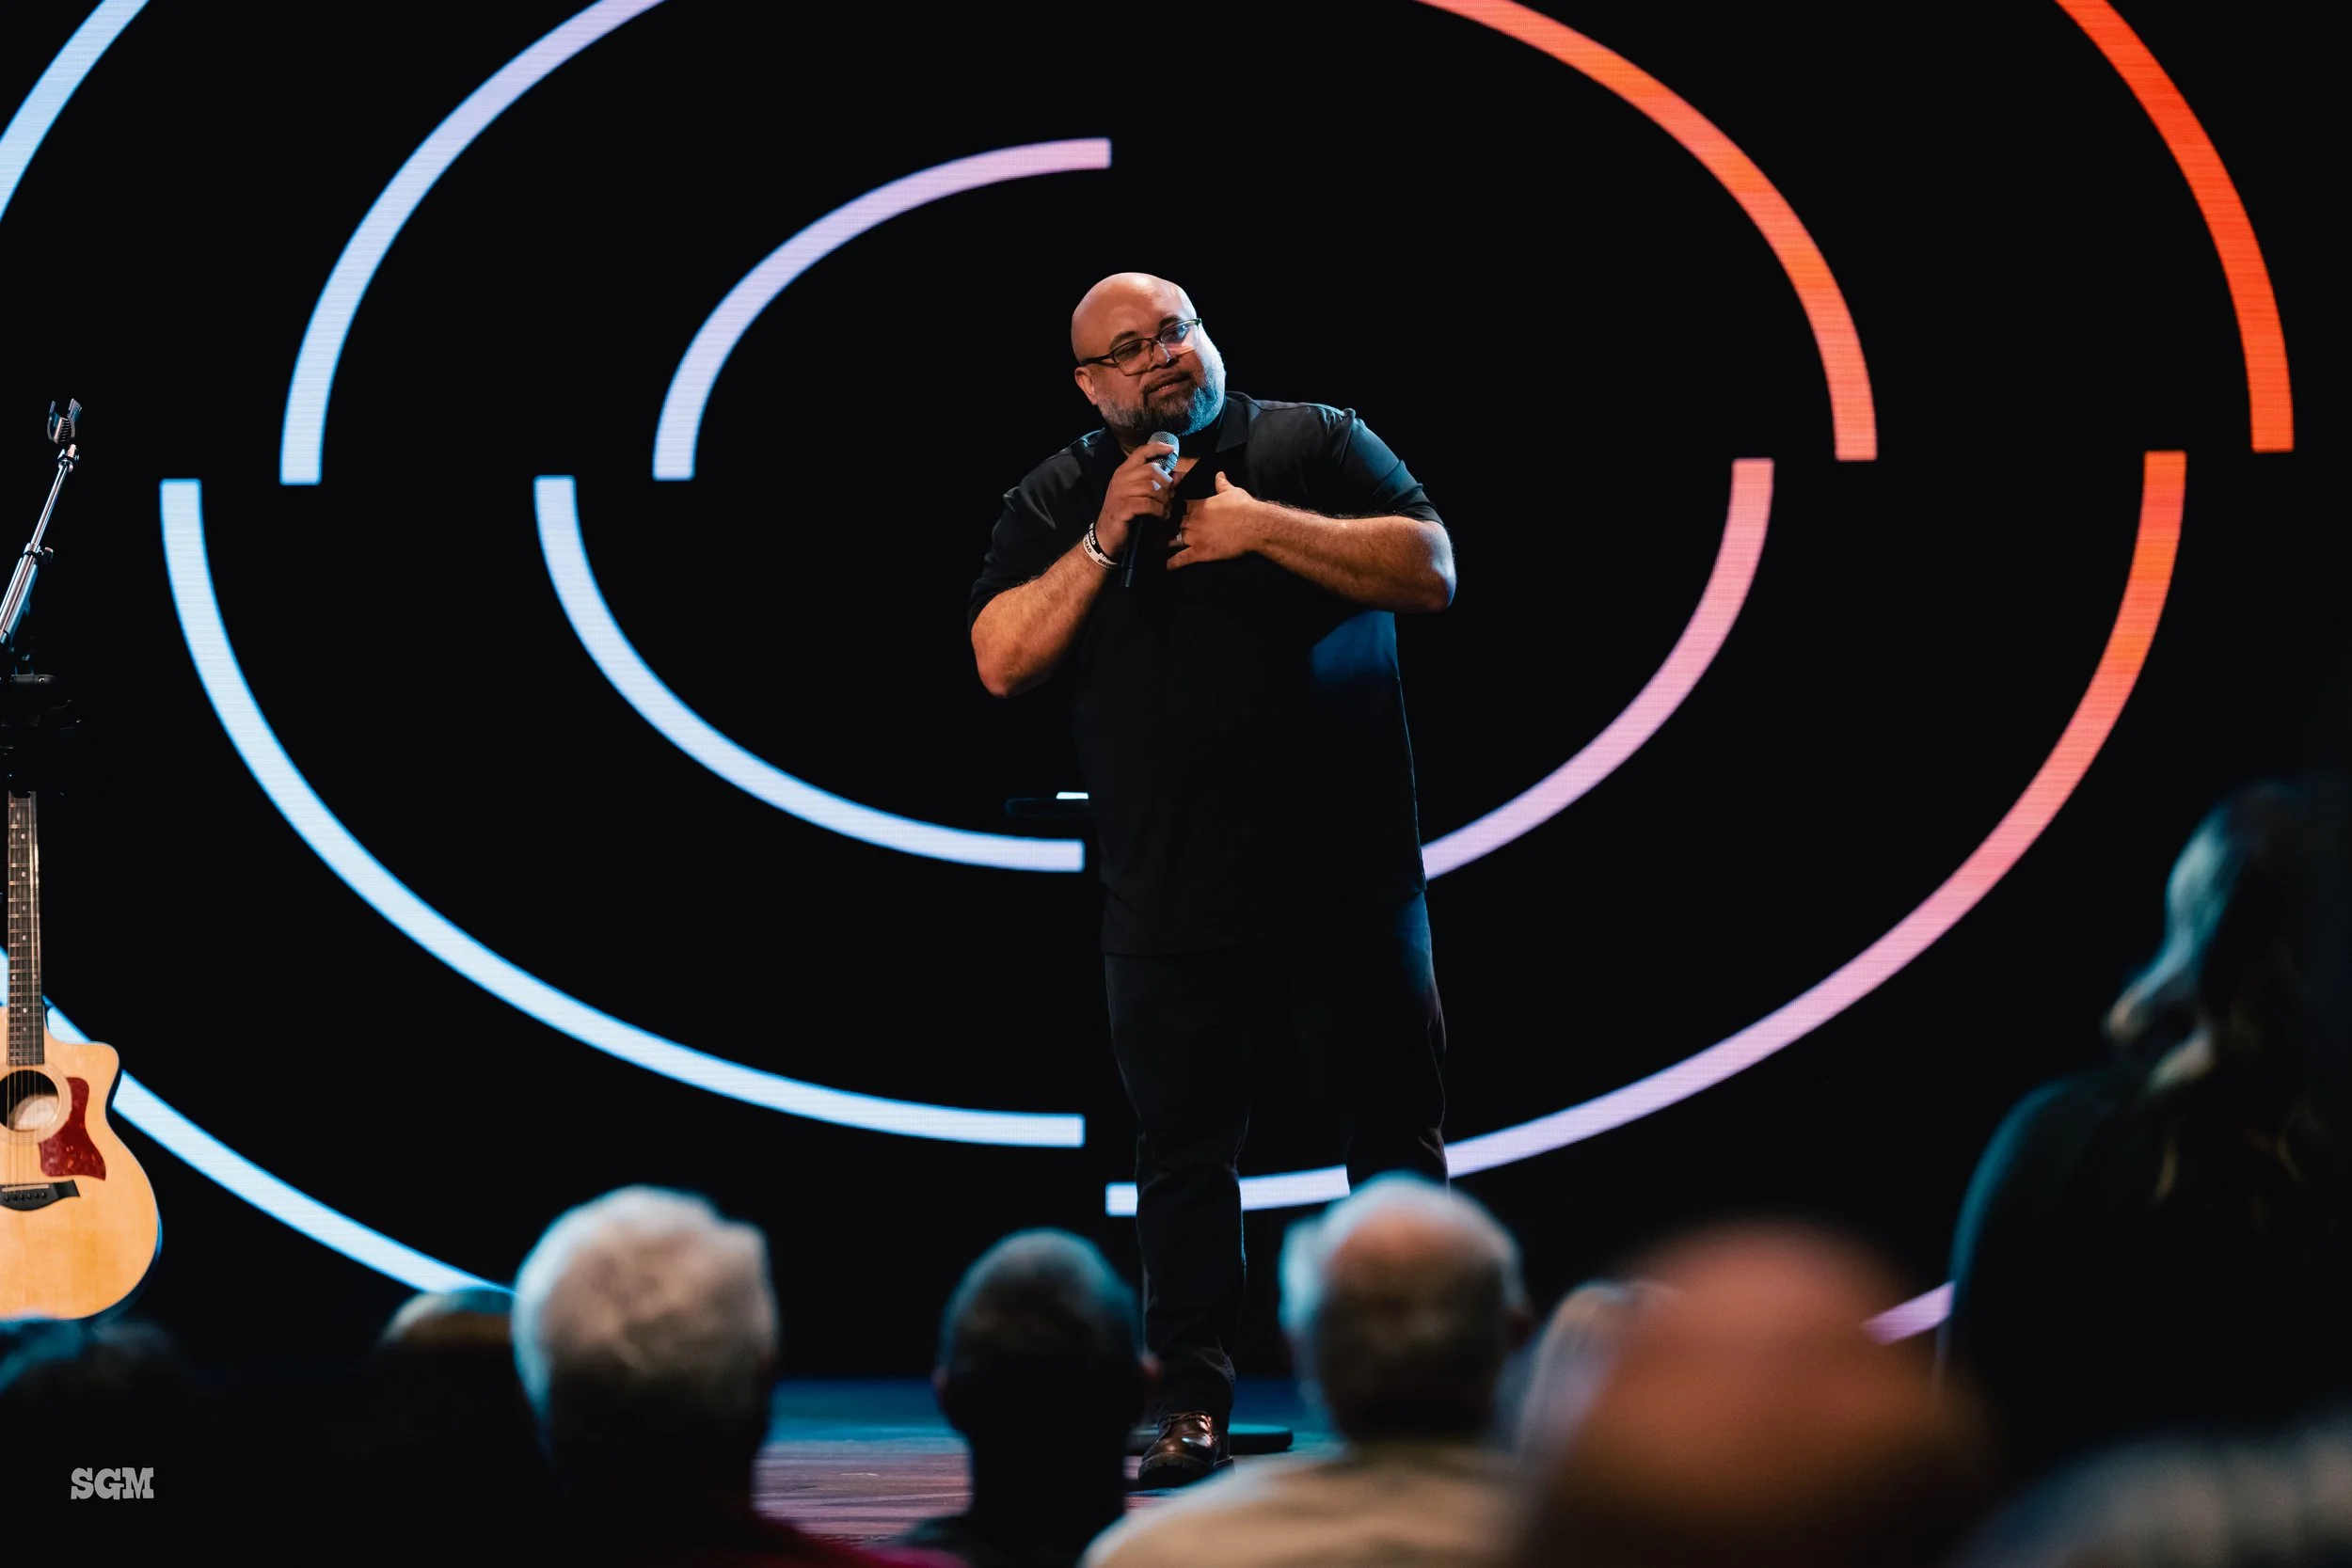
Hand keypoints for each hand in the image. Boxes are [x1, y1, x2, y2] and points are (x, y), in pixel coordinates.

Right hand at [1091, 439, 1178, 555]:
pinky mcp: (1123, 507)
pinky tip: (1162, 516)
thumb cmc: (1124, 513)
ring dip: (1164, 499)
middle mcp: (1121, 478)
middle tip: (1171, 496)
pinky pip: (1148, 504)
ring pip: (1152, 487)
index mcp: (1124, 472)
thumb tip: (1178, 475)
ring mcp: (1120, 492)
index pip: (1141, 452)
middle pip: (1152, 470)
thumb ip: (1157, 484)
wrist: (1106, 534)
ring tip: (1167, 509)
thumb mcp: (1139, 495)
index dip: (1157, 448)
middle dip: (1166, 483)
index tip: (1171, 450)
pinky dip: (1159, 510)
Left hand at [1166, 471, 1262, 569]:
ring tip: (1161, 545)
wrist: (1254, 525)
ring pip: (1174, 539)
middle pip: (1175, 523)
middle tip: (1165, 529)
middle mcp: (1193, 521)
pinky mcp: (1200, 552)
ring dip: (1168, 542)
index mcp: (1199, 506)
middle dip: (1170, 525)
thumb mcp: (1232, 491)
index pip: (1181, 506)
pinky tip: (1166, 566)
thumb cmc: (1244, 507)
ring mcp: (1195, 537)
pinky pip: (1182, 558)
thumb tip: (1219, 474)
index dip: (1175, 509)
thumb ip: (1222, 484)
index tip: (1172, 511)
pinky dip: (1173, 562)